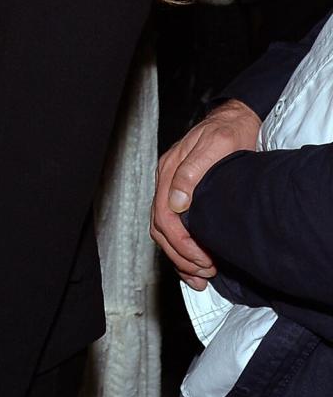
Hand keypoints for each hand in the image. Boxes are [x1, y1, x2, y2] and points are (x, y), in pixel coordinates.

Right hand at [151, 99, 259, 288]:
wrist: (236, 121)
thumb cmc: (228, 132)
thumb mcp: (215, 146)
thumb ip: (192, 172)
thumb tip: (176, 202)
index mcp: (170, 169)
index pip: (164, 215)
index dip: (181, 242)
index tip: (203, 259)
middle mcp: (167, 181)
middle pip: (160, 228)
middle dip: (180, 255)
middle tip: (205, 272)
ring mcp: (172, 188)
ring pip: (163, 231)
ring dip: (179, 257)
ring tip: (200, 275)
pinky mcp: (181, 195)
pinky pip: (172, 227)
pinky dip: (180, 249)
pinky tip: (193, 264)